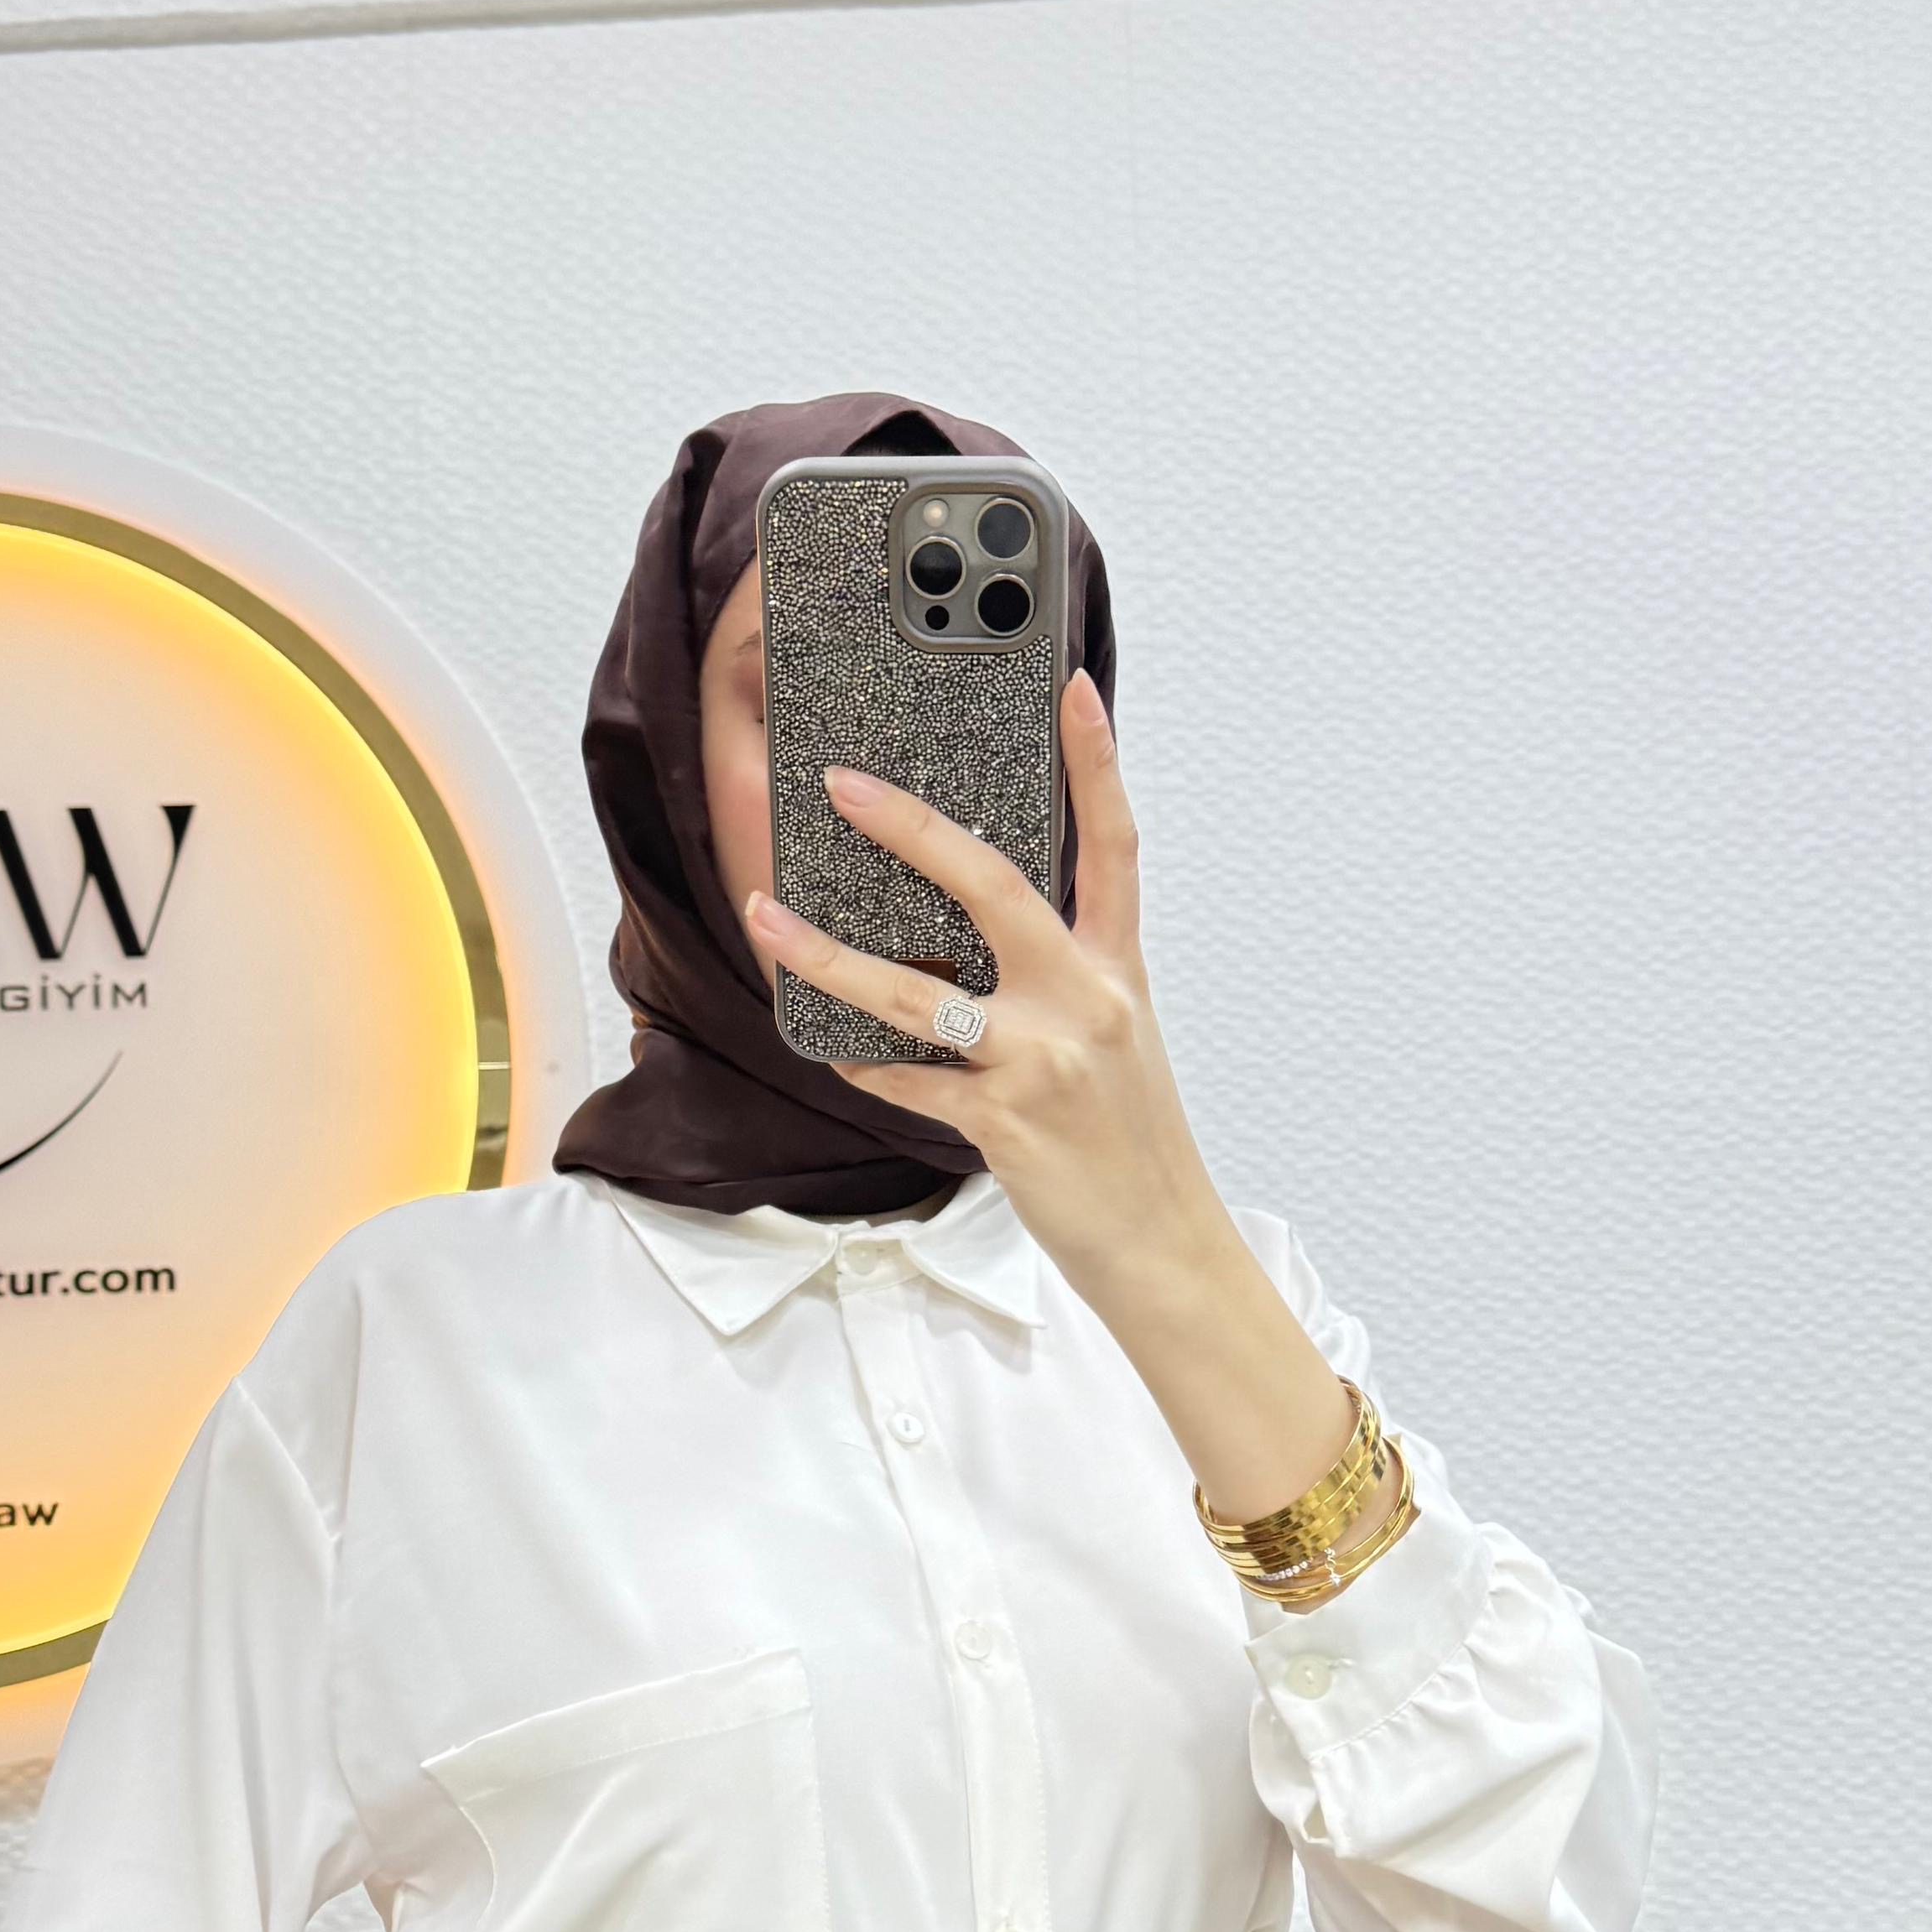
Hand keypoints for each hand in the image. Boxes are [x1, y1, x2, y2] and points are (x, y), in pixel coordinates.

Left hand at [742, 669, 1367, 1530]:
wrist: (1165, 1246)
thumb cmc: (1133, 1145)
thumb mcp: (1120, 1043)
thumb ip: (1065, 981)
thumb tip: (981, 939)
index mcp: (1117, 972)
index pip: (1114, 845)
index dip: (1096, 761)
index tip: (1070, 685)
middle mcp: (1085, 1001)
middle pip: (994, 885)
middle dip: (911, 826)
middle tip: (843, 784)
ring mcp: (1044, 1060)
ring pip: (917, 992)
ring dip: (828, 954)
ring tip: (766, 918)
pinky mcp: (1004, 1122)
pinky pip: (907, 1081)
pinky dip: (858, 1062)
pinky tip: (822, 1043)